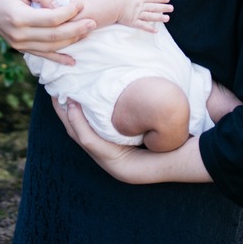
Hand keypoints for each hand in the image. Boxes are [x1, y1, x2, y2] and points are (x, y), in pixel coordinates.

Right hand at [0, 0, 94, 65]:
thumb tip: (61, 6)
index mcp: (18, 17)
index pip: (51, 19)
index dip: (69, 13)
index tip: (81, 5)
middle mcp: (18, 35)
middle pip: (54, 35)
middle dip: (76, 29)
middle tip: (93, 22)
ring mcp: (18, 44)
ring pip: (50, 47)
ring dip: (71, 41)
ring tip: (88, 33)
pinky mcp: (19, 47)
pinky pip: (42, 55)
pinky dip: (58, 58)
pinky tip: (72, 62)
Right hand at [52, 97, 211, 184]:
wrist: (189, 155)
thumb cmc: (175, 133)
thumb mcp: (152, 114)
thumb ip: (140, 102)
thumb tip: (134, 77)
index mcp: (117, 146)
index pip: (88, 128)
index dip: (73, 110)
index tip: (64, 89)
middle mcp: (112, 157)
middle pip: (78, 132)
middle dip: (64, 112)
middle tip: (52, 91)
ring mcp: (112, 164)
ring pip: (80, 137)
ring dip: (68, 116)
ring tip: (59, 97)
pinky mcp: (117, 166)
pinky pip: (92, 142)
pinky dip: (80, 125)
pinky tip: (75, 107)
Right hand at [114, 0, 172, 31]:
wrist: (112, 6)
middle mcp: (140, 6)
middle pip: (154, 7)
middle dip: (164, 8)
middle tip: (172, 8)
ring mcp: (137, 15)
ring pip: (151, 16)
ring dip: (159, 18)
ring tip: (167, 18)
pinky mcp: (133, 22)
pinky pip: (143, 26)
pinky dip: (149, 29)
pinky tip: (156, 31)